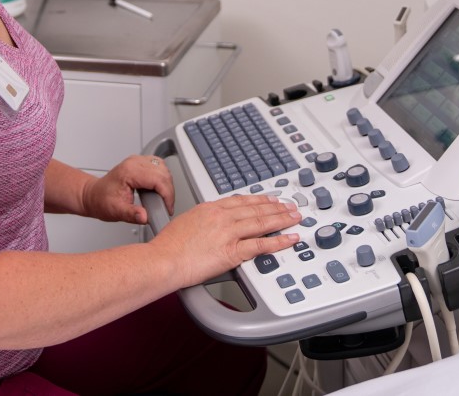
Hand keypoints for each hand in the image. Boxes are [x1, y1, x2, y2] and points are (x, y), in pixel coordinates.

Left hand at [80, 155, 174, 223]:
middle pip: (163, 173)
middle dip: (168, 192)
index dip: (167, 195)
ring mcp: (137, 161)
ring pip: (163, 168)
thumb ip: (131, 214)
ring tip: (163, 200)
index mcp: (129, 172)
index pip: (158, 179)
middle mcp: (134, 162)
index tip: (167, 208)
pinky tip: (159, 190)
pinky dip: (163, 178)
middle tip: (165, 207)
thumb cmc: (101, 201)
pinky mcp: (140, 163)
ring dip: (167, 184)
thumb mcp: (116, 211)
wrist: (93, 195)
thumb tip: (145, 217)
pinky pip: (159, 166)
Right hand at [149, 194, 301, 287]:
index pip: (241, 200)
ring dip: (282, 219)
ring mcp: (229, 232)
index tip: (270, 199)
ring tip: (295, 218)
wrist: (163, 260)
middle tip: (290, 206)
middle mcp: (222, 217)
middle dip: (276, 207)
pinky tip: (290, 238)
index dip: (259, 200)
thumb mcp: (185, 223)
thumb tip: (208, 226)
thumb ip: (202, 221)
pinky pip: (262, 244)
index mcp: (210, 208)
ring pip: (263, 222)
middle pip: (256, 208)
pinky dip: (280, 241)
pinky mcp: (233, 251)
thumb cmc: (168, 247)